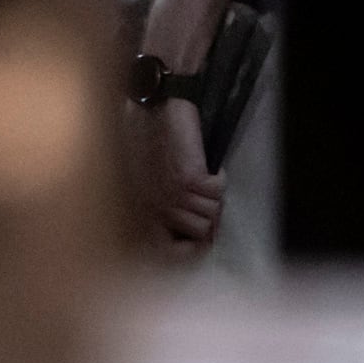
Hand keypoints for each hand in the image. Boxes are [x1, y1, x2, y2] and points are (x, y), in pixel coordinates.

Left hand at [127, 99, 222, 255]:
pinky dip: (219, 179)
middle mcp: (158, 210)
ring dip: (214, 198)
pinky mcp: (191, 177)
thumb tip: (184, 231)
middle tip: (206, 201)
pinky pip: (218, 191)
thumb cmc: (145, 142)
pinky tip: (211, 169)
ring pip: (213, 215)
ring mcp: (175, 195)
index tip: (200, 241)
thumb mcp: (144, 184)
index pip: (171, 252)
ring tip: (207, 182)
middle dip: (209, 219)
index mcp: (144, 214)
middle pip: (201, 233)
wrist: (155, 109)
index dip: (192, 250)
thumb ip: (157, 209)